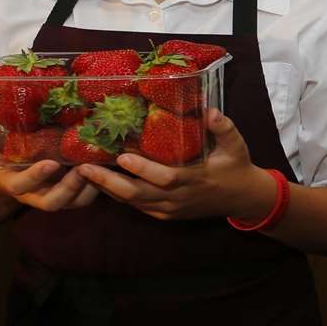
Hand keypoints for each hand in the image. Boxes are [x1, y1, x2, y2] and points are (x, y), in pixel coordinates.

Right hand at [0, 110, 101, 210]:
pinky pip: (89, 195)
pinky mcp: (73, 193)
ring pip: (76, 202)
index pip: (22, 185)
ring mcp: (56, 195)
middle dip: (69, 189)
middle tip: (83, 169)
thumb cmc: (0, 154)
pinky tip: (111, 166)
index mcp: (13, 183)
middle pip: (53, 203)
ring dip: (90, 188)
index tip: (50, 163)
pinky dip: (101, 185)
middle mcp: (35, 194)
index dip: (35, 177)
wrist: (12, 172)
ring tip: (102, 168)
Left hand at [76, 109, 271, 222]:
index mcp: (195, 180)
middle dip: (109, 183)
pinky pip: (138, 207)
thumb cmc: (237, 167)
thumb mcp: (236, 146)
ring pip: (133, 203)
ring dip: (108, 189)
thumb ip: (224, 128)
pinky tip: (102, 183)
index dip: (143, 170)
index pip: (166, 178)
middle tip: (84, 168)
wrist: (242, 199)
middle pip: (139, 195)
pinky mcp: (166, 214)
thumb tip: (210, 111)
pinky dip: (119, 196)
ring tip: (84, 174)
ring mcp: (170, 209)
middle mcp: (178, 198)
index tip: (122, 156)